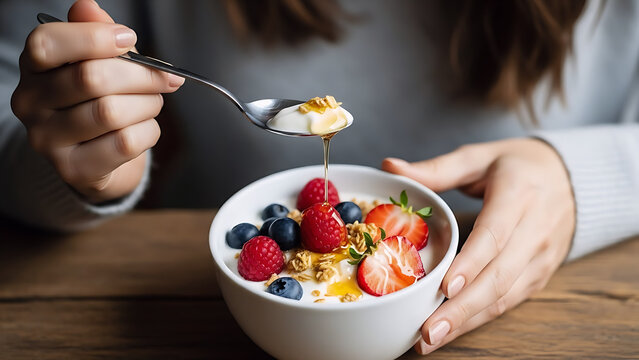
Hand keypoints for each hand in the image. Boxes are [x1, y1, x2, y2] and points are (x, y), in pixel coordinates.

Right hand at [10, 0, 183, 202]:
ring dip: (148, 105)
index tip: (129, 39)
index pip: (48, 44)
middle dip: (141, 75)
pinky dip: (148, 131)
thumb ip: (95, 33)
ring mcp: (48, 140)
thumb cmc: (98, 100)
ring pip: (111, 112)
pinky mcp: (74, 169)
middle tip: (166, 78)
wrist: (97, 157)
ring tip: (152, 103)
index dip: (95, 38)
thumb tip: (89, 7)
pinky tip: (144, 128)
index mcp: (33, 69)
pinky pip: (125, 143)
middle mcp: (30, 104)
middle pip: (91, 78)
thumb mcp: (96, 61)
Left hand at [382, 138, 574, 354]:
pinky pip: (511, 301)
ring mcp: (541, 257)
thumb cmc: (516, 165)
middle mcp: (536, 230)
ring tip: (432, 338)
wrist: (569, 177)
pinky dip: (481, 318)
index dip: (472, 263)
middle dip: (463, 308)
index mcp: (519, 195)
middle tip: (428, 331)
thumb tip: (389, 166)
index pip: (495, 234)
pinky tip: (453, 329)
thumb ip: (435, 168)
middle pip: (500, 276)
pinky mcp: (540, 274)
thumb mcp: (478, 157)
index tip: (446, 287)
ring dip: (469, 320)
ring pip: (506, 296)